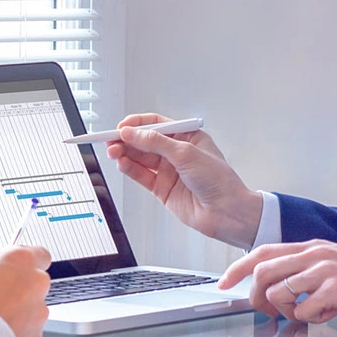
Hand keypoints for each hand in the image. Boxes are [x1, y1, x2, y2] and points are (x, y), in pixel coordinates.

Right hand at [0, 245, 50, 336]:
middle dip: (20, 292)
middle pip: (35, 284)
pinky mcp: (36, 335)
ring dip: (19, 315)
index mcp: (20, 259)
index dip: (24, 265)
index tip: (13, 272)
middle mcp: (36, 281)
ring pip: (33, 310)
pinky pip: (29, 333)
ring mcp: (39, 310)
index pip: (39, 254)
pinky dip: (17, 335)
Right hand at [105, 112, 263, 247]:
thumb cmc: (220, 180)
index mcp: (188, 136)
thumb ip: (157, 143)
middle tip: (110, 138)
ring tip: (113, 151)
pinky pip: (142, 175)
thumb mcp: (187, 154)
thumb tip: (134, 133)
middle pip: (145, 141)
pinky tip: (121, 163)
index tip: (122, 126)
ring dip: (125, 153)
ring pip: (141, 158)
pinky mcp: (163, 189)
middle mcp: (177, 152)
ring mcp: (169, 171)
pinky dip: (130, 169)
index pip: (157, 124)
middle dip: (127, 139)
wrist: (226, 213)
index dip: (138, 124)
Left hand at [219, 240, 336, 323]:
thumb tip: (282, 288)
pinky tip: (330, 314)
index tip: (223, 284)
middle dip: (257, 297)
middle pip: (262, 271)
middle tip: (270, 313)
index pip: (262, 252)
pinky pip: (304, 310)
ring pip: (278, 292)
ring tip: (308, 313)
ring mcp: (324, 270)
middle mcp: (314, 253)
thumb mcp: (334, 265)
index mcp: (312, 247)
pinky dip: (311, 318)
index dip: (237, 268)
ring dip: (286, 311)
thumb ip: (308, 271)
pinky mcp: (336, 288)